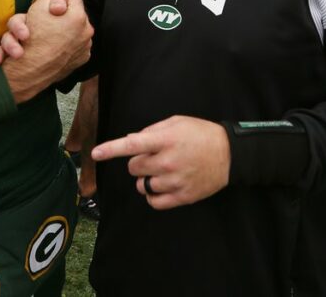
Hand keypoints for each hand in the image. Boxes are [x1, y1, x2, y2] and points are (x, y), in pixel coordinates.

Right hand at [0, 0, 92, 103]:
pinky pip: (75, 46)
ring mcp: (85, 48)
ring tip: (49, 35)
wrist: (31, 71)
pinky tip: (53, 47)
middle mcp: (86, 33)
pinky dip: (66, 45)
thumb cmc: (33, 39)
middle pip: (75, 16)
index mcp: (79, 17)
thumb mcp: (37, 8)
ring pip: (75, 32)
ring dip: (63, 31)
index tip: (49, 7)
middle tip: (47, 21)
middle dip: (61, 17)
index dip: (59, 0)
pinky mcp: (80, 60)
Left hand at [91, 115, 230, 209]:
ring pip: (142, 185)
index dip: (111, 149)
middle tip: (155, 157)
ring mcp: (175, 181)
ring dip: (147, 179)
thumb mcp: (176, 122)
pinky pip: (154, 202)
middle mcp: (167, 161)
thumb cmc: (201, 134)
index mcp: (165, 140)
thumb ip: (152, 131)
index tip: (95, 153)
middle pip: (134, 167)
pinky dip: (153, 195)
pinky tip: (163, 185)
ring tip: (163, 171)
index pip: (132, 145)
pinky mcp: (182, 196)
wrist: (230, 155)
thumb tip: (132, 141)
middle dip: (139, 162)